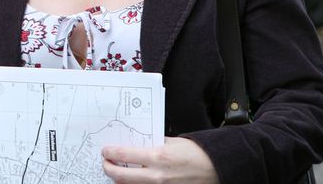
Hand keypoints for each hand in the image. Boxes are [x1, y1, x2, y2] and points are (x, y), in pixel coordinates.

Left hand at [101, 137, 217, 182]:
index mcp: (158, 157)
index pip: (125, 155)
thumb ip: (155, 143)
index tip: (105, 151)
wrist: (217, 169)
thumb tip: (139, 143)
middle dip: (109, 169)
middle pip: (123, 177)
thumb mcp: (173, 142)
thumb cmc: (197, 153)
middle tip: (105, 164)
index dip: (111, 153)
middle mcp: (157, 176)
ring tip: (117, 173)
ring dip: (121, 180)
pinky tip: (134, 181)